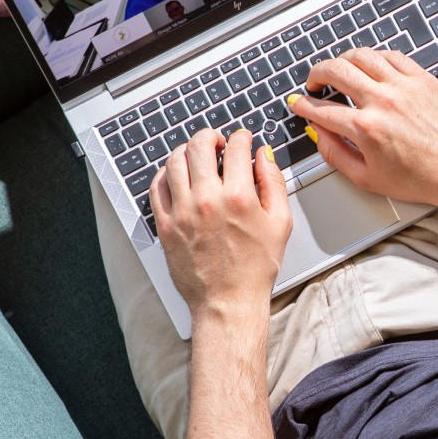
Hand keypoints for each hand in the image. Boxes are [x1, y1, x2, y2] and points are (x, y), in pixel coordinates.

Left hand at [152, 128, 291, 315]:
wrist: (227, 301)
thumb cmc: (255, 268)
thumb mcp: (280, 223)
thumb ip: (274, 182)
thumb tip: (264, 155)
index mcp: (239, 197)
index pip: (235, 147)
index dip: (241, 137)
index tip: (241, 139)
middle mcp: (207, 200)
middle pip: (200, 146)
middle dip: (211, 136)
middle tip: (216, 142)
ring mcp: (182, 212)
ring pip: (175, 161)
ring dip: (187, 151)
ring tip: (197, 156)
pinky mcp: (165, 225)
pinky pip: (157, 186)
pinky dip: (166, 173)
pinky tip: (176, 175)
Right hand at [288, 48, 437, 210]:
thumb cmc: (422, 178)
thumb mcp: (368, 179)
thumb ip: (335, 155)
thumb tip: (319, 135)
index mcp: (367, 129)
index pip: (322, 109)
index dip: (304, 105)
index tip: (299, 103)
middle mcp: (384, 102)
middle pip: (336, 71)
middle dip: (316, 74)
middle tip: (314, 83)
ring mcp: (404, 86)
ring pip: (362, 56)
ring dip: (342, 60)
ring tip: (338, 70)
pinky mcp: (423, 79)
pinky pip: (391, 56)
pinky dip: (374, 58)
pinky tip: (370, 66)